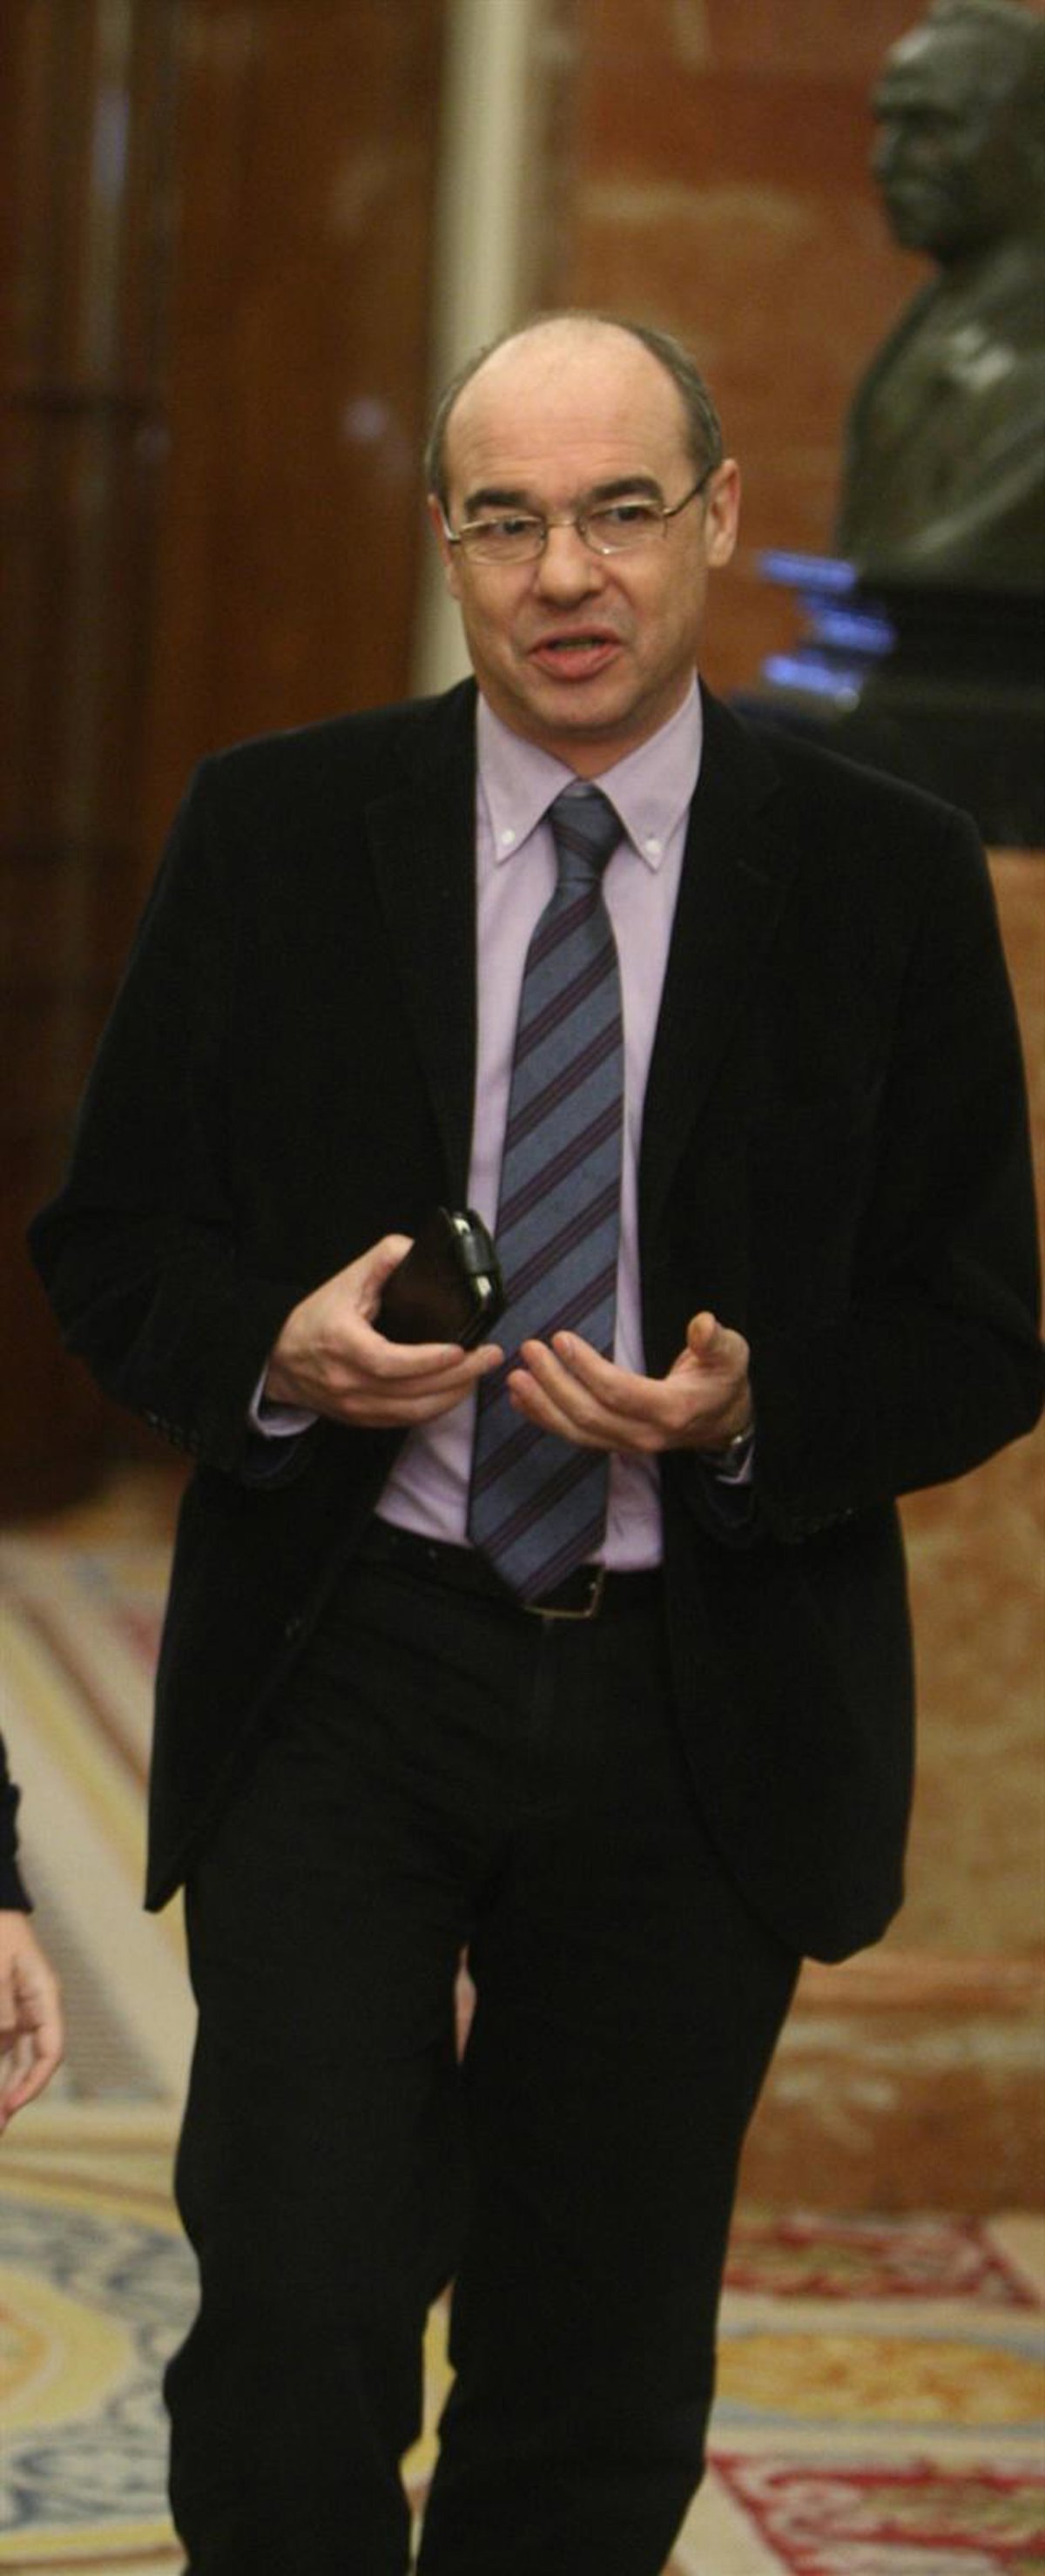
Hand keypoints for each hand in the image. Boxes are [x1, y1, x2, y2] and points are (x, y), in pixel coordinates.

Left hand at [0, 1913, 63, 2130]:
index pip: (51, 2051)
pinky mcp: (4, 2015)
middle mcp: (36, 2011)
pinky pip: (2, 2048)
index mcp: (45, 1997)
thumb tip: (3, 2038)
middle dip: (15, 2096)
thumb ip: (1, 2004)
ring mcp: (19, 2014)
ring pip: (15, 2061)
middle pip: (33, 2063)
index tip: (11, 2105)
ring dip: (3, 2088)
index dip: (34, 2083)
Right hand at [264, 1234, 502, 1427]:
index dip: (429, 1360)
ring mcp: (356, 1407)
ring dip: (454, 1394)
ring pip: (414, 1412)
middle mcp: (349, 1383)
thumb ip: (381, 1261)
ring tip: (481, 1371)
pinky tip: (457, 1388)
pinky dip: (437, 1407)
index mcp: (343, 1346)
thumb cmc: (313, 1319)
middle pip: (412, 1391)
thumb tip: (417, 1248)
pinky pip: (407, 1420)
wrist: (278, 1362)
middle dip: (459, 1376)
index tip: (461, 1348)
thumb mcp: (343, 1282)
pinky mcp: (363, 1420)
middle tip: (491, 1356)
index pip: (390, 1362)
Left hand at [504, 1309, 751, 1455]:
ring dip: (542, 1405)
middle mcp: (646, 1434)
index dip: (587, 1368)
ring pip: (577, 1431)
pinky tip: (522, 1400)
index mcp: (672, 1410)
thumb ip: (716, 1340)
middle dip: (554, 1383)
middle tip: (529, 1350)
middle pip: (590, 1415)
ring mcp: (629, 1443)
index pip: (619, 1393)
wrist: (725, 1421)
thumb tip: (703, 1323)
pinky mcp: (616, 1443)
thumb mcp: (731, 1354)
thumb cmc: (724, 1380)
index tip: (561, 1339)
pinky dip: (546, 1419)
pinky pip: (576, 1436)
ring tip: (515, 1377)